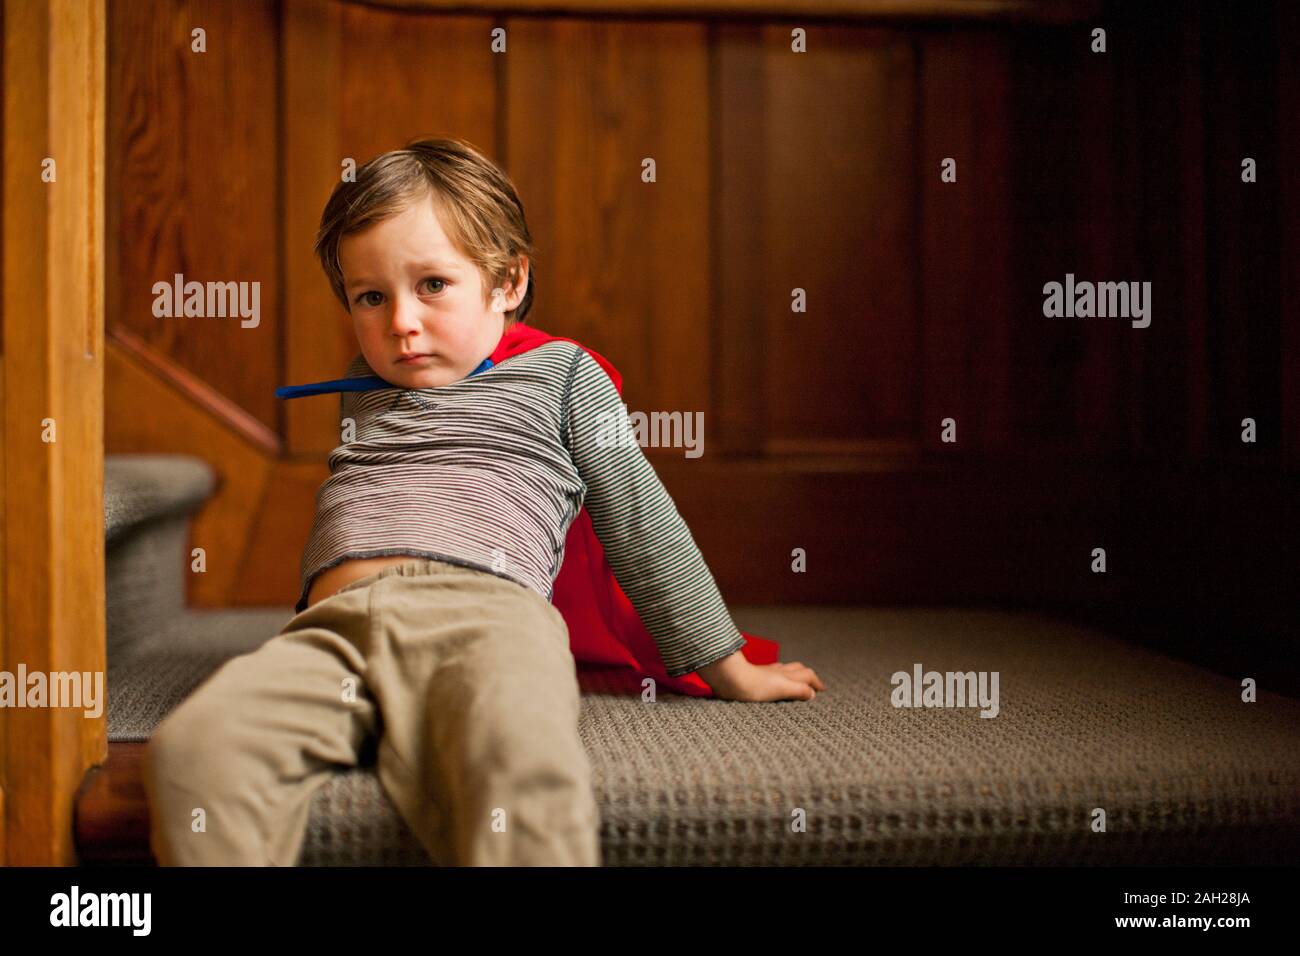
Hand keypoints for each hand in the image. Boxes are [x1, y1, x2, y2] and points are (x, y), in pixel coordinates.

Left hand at [697, 652, 825, 701]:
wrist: (728, 679)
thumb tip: (812, 693)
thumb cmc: (754, 686)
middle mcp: (777, 672)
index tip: (822, 690)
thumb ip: (798, 690)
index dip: (816, 682)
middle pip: (797, 669)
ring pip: (785, 670)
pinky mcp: (753, 676)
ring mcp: (765, 673)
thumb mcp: (781, 689)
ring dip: (794, 674)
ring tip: (797, 681)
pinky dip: (779, 676)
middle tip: (813, 684)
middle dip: (807, 676)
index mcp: (786, 676)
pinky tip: (772, 680)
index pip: (807, 675)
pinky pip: (772, 674)